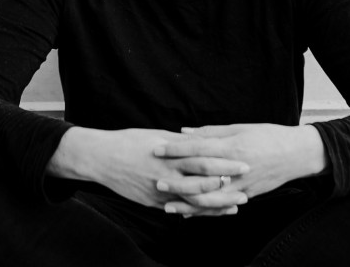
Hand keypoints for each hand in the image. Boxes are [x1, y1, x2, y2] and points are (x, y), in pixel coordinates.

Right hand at [48, 127, 248, 216]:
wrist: (102, 158)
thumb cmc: (130, 142)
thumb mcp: (157, 136)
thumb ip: (181, 142)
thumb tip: (202, 139)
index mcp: (170, 154)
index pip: (204, 159)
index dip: (225, 162)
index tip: (244, 163)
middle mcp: (167, 173)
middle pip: (202, 181)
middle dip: (226, 184)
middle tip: (247, 186)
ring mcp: (160, 191)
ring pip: (193, 200)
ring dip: (216, 203)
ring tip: (235, 204)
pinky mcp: (153, 203)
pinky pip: (179, 210)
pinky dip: (196, 212)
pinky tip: (211, 213)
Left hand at [153, 123, 326, 201]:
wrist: (295, 154)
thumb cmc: (267, 136)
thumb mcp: (240, 128)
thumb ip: (211, 132)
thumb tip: (184, 132)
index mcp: (232, 146)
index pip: (198, 148)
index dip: (176, 149)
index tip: (157, 149)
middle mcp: (235, 167)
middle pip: (200, 176)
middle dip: (176, 179)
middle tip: (156, 180)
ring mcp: (241, 184)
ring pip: (209, 197)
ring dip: (187, 202)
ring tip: (167, 204)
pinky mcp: (246, 195)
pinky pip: (221, 206)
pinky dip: (204, 211)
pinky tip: (190, 213)